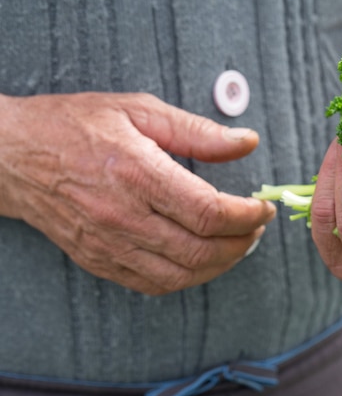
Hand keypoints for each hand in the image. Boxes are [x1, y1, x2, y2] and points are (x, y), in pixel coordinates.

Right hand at [0, 93, 275, 294]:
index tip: (262, 207)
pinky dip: (187, 277)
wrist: (12, 157)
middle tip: (256, 227)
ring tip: (238, 244)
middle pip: (201, 250)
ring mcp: (109, 245)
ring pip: (181, 275)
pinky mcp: (99, 261)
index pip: (209, 211)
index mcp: (137, 173)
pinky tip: (202, 260)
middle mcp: (123, 216)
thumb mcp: (139, 111)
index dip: (247, 215)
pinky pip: (153, 285)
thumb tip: (247, 142)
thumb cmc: (73, 126)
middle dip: (242, 242)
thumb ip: (198, 132)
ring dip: (221, 264)